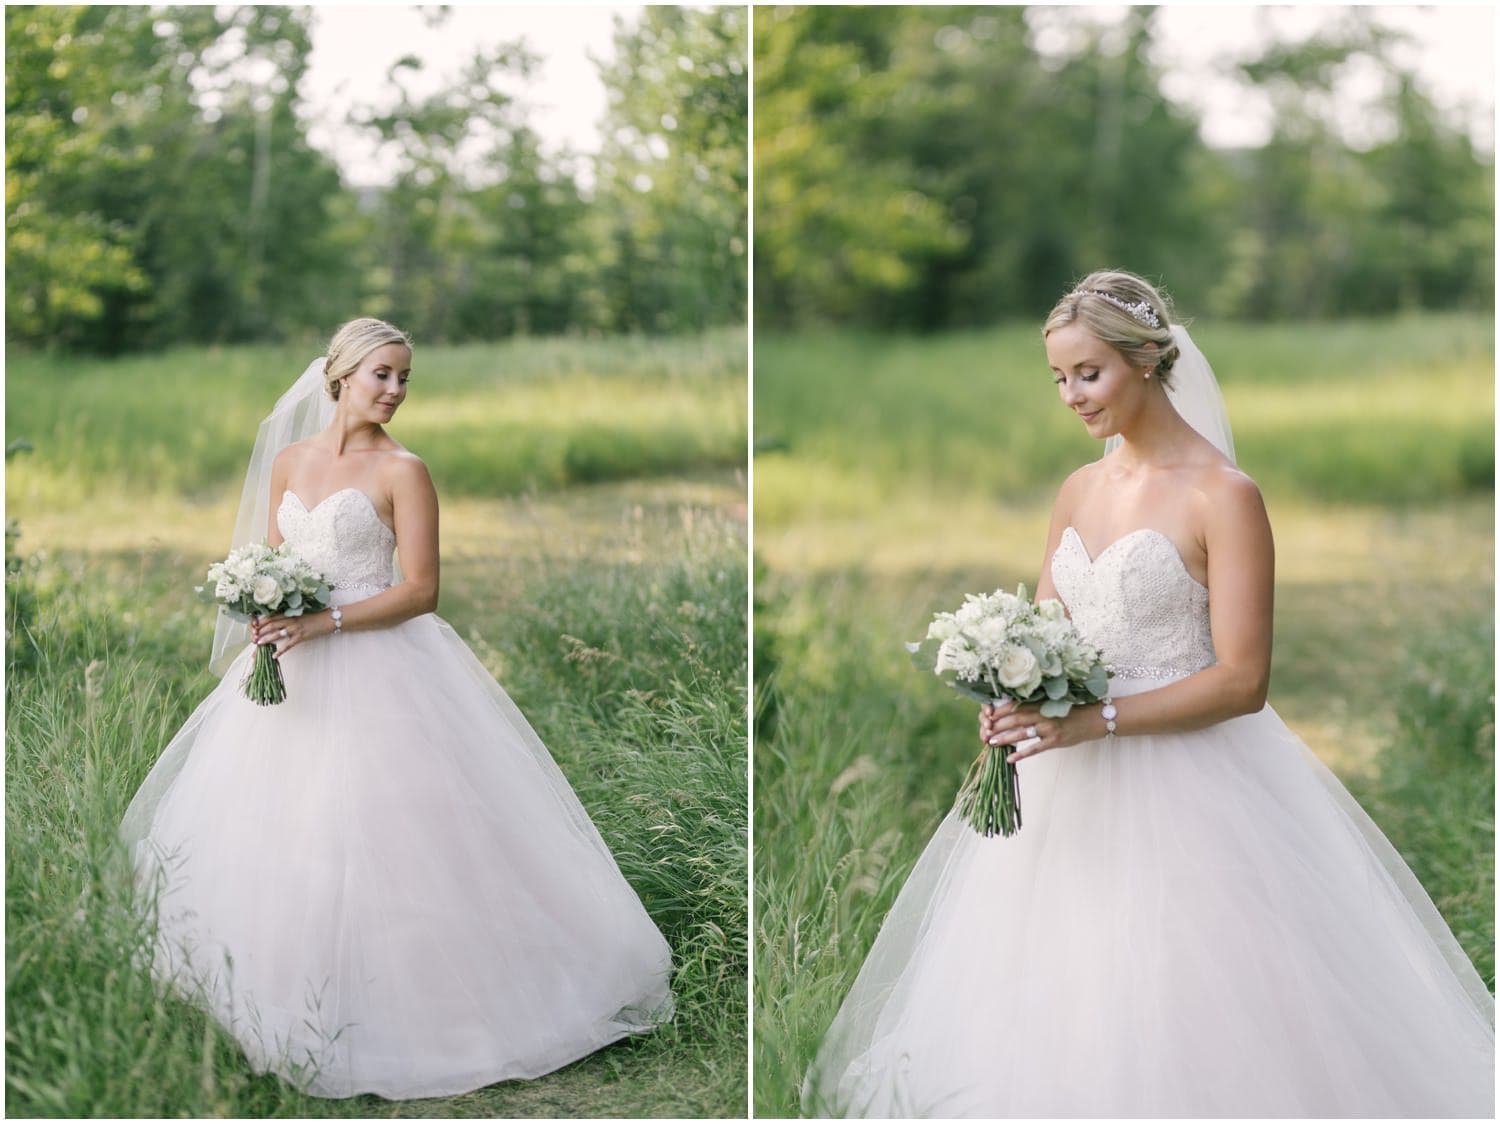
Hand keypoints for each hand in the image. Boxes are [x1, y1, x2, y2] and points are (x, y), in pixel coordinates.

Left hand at [250, 611, 330, 656]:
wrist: (327, 619)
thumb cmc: (314, 617)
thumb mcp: (299, 615)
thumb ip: (288, 617)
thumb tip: (277, 622)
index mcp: (289, 614)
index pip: (271, 617)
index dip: (261, 622)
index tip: (254, 627)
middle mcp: (290, 620)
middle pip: (271, 625)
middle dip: (261, 631)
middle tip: (253, 637)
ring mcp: (295, 628)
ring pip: (277, 634)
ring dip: (266, 639)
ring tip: (258, 644)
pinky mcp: (301, 636)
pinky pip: (289, 644)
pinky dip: (281, 650)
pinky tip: (274, 655)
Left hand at [979, 699, 1104, 762]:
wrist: (1093, 719)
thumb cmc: (1071, 711)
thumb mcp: (1052, 705)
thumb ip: (1035, 707)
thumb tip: (1013, 711)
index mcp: (1041, 704)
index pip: (1015, 705)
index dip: (1000, 711)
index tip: (987, 716)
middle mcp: (1043, 714)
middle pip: (1015, 719)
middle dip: (998, 725)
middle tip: (985, 731)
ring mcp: (1049, 728)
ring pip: (1022, 733)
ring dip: (1005, 738)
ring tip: (991, 743)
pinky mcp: (1056, 741)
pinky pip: (1035, 748)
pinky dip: (1022, 753)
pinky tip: (1010, 758)